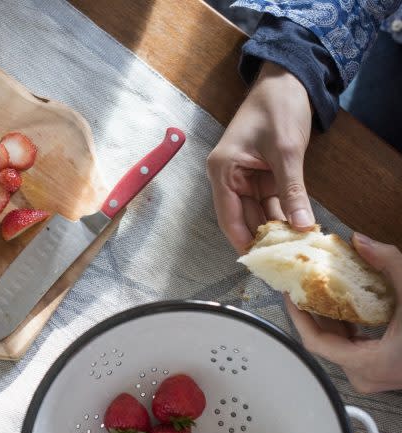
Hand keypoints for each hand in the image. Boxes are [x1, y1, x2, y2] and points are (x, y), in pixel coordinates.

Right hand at [207, 62, 314, 252]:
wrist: (287, 79)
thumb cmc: (277, 107)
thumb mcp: (286, 151)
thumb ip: (292, 190)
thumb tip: (302, 225)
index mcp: (223, 170)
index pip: (228, 216)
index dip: (242, 240)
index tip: (260, 261)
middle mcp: (229, 177)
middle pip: (243, 217)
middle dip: (263, 238)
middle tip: (284, 260)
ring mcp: (245, 177)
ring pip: (258, 212)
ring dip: (275, 227)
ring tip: (294, 248)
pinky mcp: (261, 175)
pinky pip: (270, 201)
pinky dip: (283, 213)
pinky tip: (298, 228)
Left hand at [288, 233, 401, 392]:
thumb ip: (390, 264)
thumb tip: (360, 240)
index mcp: (367, 364)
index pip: (314, 343)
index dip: (296, 317)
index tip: (288, 295)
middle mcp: (367, 376)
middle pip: (324, 343)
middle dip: (312, 313)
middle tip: (301, 287)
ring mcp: (376, 376)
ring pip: (340, 346)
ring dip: (330, 318)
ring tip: (319, 291)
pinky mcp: (384, 369)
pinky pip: (355, 347)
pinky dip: (348, 326)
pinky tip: (347, 306)